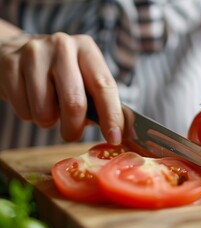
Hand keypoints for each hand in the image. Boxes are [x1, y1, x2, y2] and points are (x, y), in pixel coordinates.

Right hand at [0, 32, 123, 144]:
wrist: (18, 53)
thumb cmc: (60, 74)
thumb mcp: (83, 77)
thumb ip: (101, 101)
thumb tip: (121, 132)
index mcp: (86, 49)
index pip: (103, 86)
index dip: (111, 116)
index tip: (115, 138)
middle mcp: (62, 46)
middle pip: (74, 102)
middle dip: (74, 128)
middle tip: (72, 133)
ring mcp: (34, 54)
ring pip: (45, 111)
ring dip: (49, 122)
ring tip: (48, 109)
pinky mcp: (10, 65)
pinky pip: (23, 110)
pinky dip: (30, 116)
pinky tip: (31, 100)